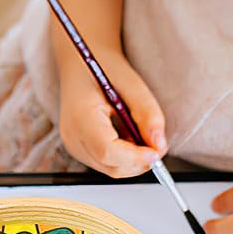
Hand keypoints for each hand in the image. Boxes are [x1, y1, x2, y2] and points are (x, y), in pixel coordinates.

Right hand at [58, 54, 166, 178]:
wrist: (81, 64)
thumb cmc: (102, 68)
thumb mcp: (131, 83)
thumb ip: (147, 113)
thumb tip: (159, 145)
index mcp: (80, 115)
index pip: (107, 150)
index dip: (135, 157)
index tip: (157, 151)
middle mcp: (72, 136)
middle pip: (111, 166)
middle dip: (139, 162)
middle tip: (156, 143)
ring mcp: (73, 145)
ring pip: (111, 169)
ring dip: (133, 160)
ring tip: (140, 134)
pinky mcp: (79, 149)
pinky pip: (106, 164)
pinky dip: (125, 158)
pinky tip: (129, 137)